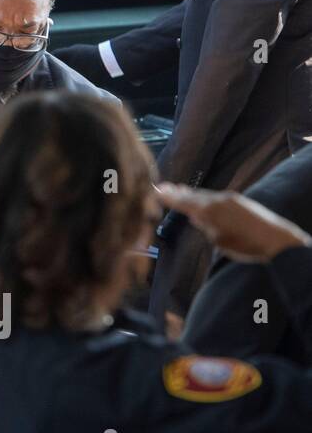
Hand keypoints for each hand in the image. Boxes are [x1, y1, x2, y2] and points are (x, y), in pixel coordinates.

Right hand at [157, 183, 311, 262]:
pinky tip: (200, 198)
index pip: (183, 202)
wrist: (276, 239)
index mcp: (208, 212)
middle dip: (177, 192)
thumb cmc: (245, 246)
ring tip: (177, 189)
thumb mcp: (219, 240)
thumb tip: (195, 218)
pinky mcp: (237, 200)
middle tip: (162, 186)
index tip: (155, 191)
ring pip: (203, 195)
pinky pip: (214, 196)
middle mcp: (216, 201)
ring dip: (190, 193)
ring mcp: (228, 198)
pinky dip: (203, 196)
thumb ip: (205, 227)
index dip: (168, 198)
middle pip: (192, 195)